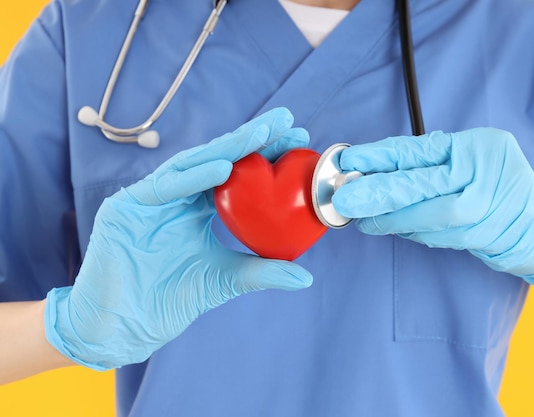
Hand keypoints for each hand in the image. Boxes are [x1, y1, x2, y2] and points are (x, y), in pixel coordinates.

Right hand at [44, 108, 312, 369]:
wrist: (125, 327)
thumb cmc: (171, 301)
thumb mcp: (226, 279)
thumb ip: (263, 271)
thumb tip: (306, 277)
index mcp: (197, 208)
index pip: (235, 174)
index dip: (265, 155)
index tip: (300, 141)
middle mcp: (175, 196)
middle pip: (216, 159)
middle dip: (251, 138)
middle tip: (286, 120)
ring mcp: (150, 199)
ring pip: (191, 165)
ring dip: (226, 148)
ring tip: (260, 134)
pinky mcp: (125, 206)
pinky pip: (163, 188)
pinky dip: (192, 177)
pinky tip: (222, 167)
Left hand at [332, 128, 533, 284]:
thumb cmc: (495, 184)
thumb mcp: (469, 159)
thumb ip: (429, 162)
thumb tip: (373, 170)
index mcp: (478, 146)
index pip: (419, 151)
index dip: (380, 156)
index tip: (349, 160)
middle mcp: (485, 173)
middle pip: (422, 184)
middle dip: (378, 194)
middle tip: (346, 200)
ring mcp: (488, 207)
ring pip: (427, 216)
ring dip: (392, 220)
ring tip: (365, 220)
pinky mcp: (485, 236)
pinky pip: (438, 236)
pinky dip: (413, 233)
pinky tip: (396, 229)